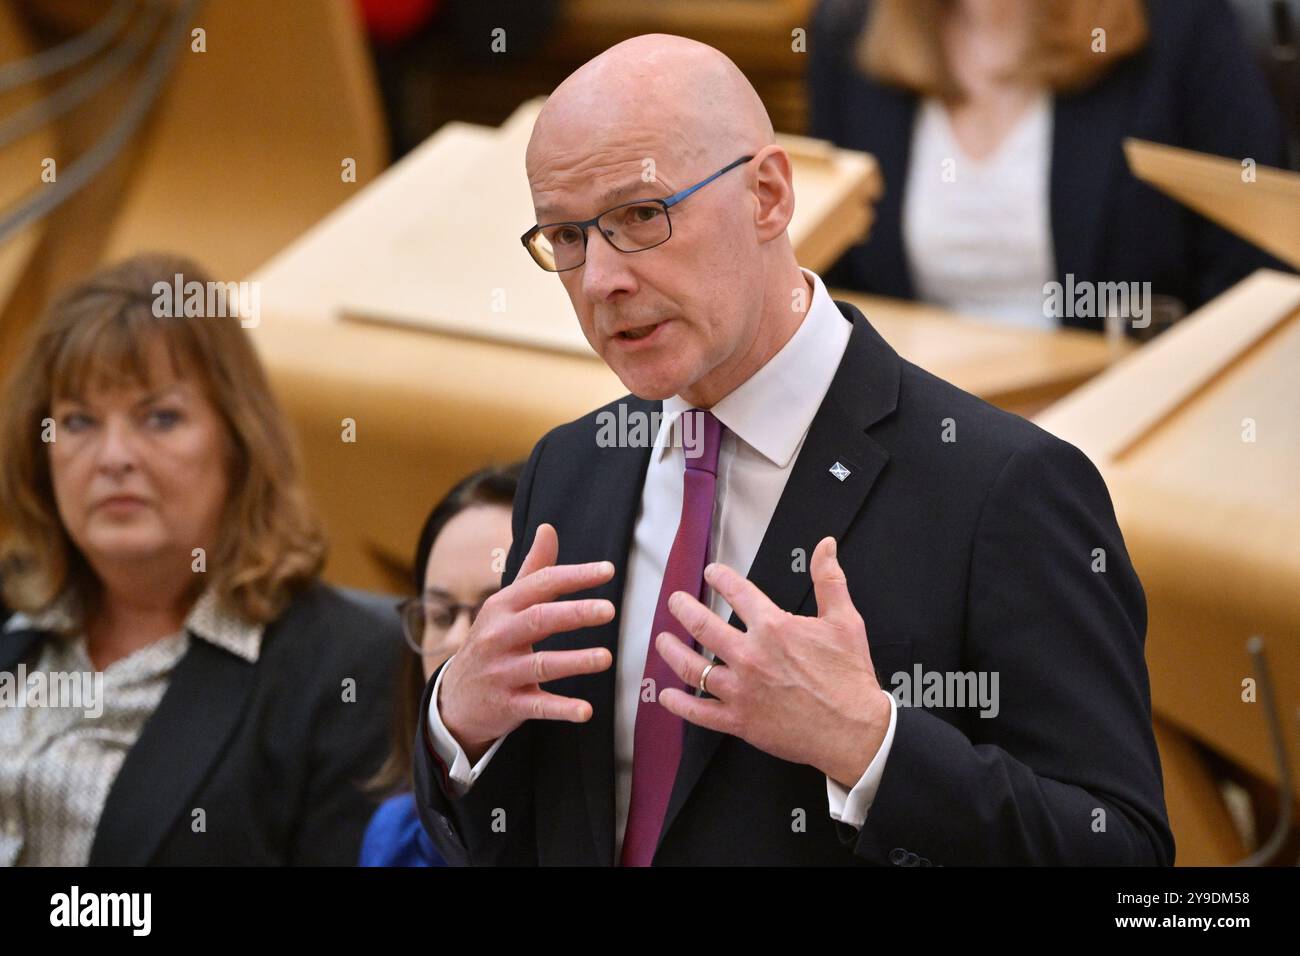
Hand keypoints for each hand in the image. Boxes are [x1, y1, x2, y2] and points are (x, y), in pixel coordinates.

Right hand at [439, 523, 615, 760]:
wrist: (455, 697)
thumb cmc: (493, 642)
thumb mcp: (506, 604)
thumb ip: (533, 569)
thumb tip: (548, 527)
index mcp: (503, 606)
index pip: (541, 585)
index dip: (574, 576)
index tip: (608, 570)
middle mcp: (500, 636)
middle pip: (540, 620)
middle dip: (575, 614)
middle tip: (610, 610)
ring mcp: (502, 672)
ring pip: (541, 664)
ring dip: (575, 661)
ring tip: (607, 658)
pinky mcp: (507, 704)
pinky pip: (538, 706)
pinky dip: (562, 709)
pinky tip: (586, 711)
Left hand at [655, 536, 889, 787]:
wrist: (854, 731)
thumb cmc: (849, 678)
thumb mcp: (845, 621)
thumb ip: (829, 579)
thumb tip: (825, 545)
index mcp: (773, 627)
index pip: (738, 592)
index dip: (721, 577)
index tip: (712, 572)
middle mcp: (751, 655)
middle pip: (703, 626)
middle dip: (683, 609)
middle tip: (674, 602)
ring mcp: (741, 690)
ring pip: (693, 667)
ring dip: (672, 652)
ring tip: (662, 641)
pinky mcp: (740, 720)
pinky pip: (700, 712)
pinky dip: (679, 704)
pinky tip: (666, 696)